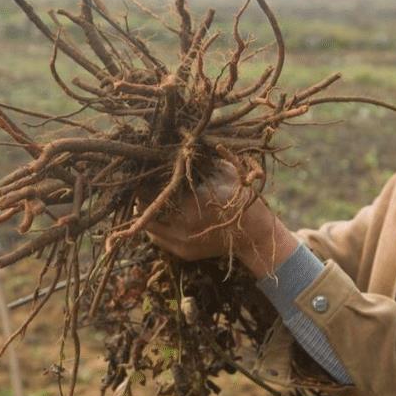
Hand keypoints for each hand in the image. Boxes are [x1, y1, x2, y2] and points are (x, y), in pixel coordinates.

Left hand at [145, 161, 296, 277]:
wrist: (254, 234)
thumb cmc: (241, 197)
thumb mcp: (227, 171)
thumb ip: (205, 159)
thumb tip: (183, 143)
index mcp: (193, 202)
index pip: (157, 189)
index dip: (148, 179)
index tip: (145, 169)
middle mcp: (183, 225)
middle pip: (148, 208)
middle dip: (143, 195)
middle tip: (141, 182)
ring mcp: (181, 242)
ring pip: (148, 225)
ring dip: (146, 212)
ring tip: (146, 197)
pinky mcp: (182, 252)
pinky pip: (157, 238)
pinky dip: (154, 226)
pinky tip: (158, 214)